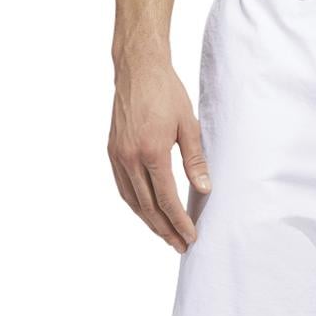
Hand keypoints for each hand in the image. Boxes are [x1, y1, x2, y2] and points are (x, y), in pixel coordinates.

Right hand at [107, 60, 210, 252]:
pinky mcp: (112, 151)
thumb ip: (194, 159)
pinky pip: (123, 187)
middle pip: (148, 206)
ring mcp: (118, 156)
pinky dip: (135, 204)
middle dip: (165, 230)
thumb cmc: (167, 93)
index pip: (167, 199)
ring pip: (132, 201)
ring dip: (149, 221)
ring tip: (165, 234)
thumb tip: (204, 189)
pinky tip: (146, 211)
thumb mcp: (188, 124)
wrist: (139, 70)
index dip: (179, 221)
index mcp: (151, 152)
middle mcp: (130, 158)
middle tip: (180, 245)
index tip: (191, 236)